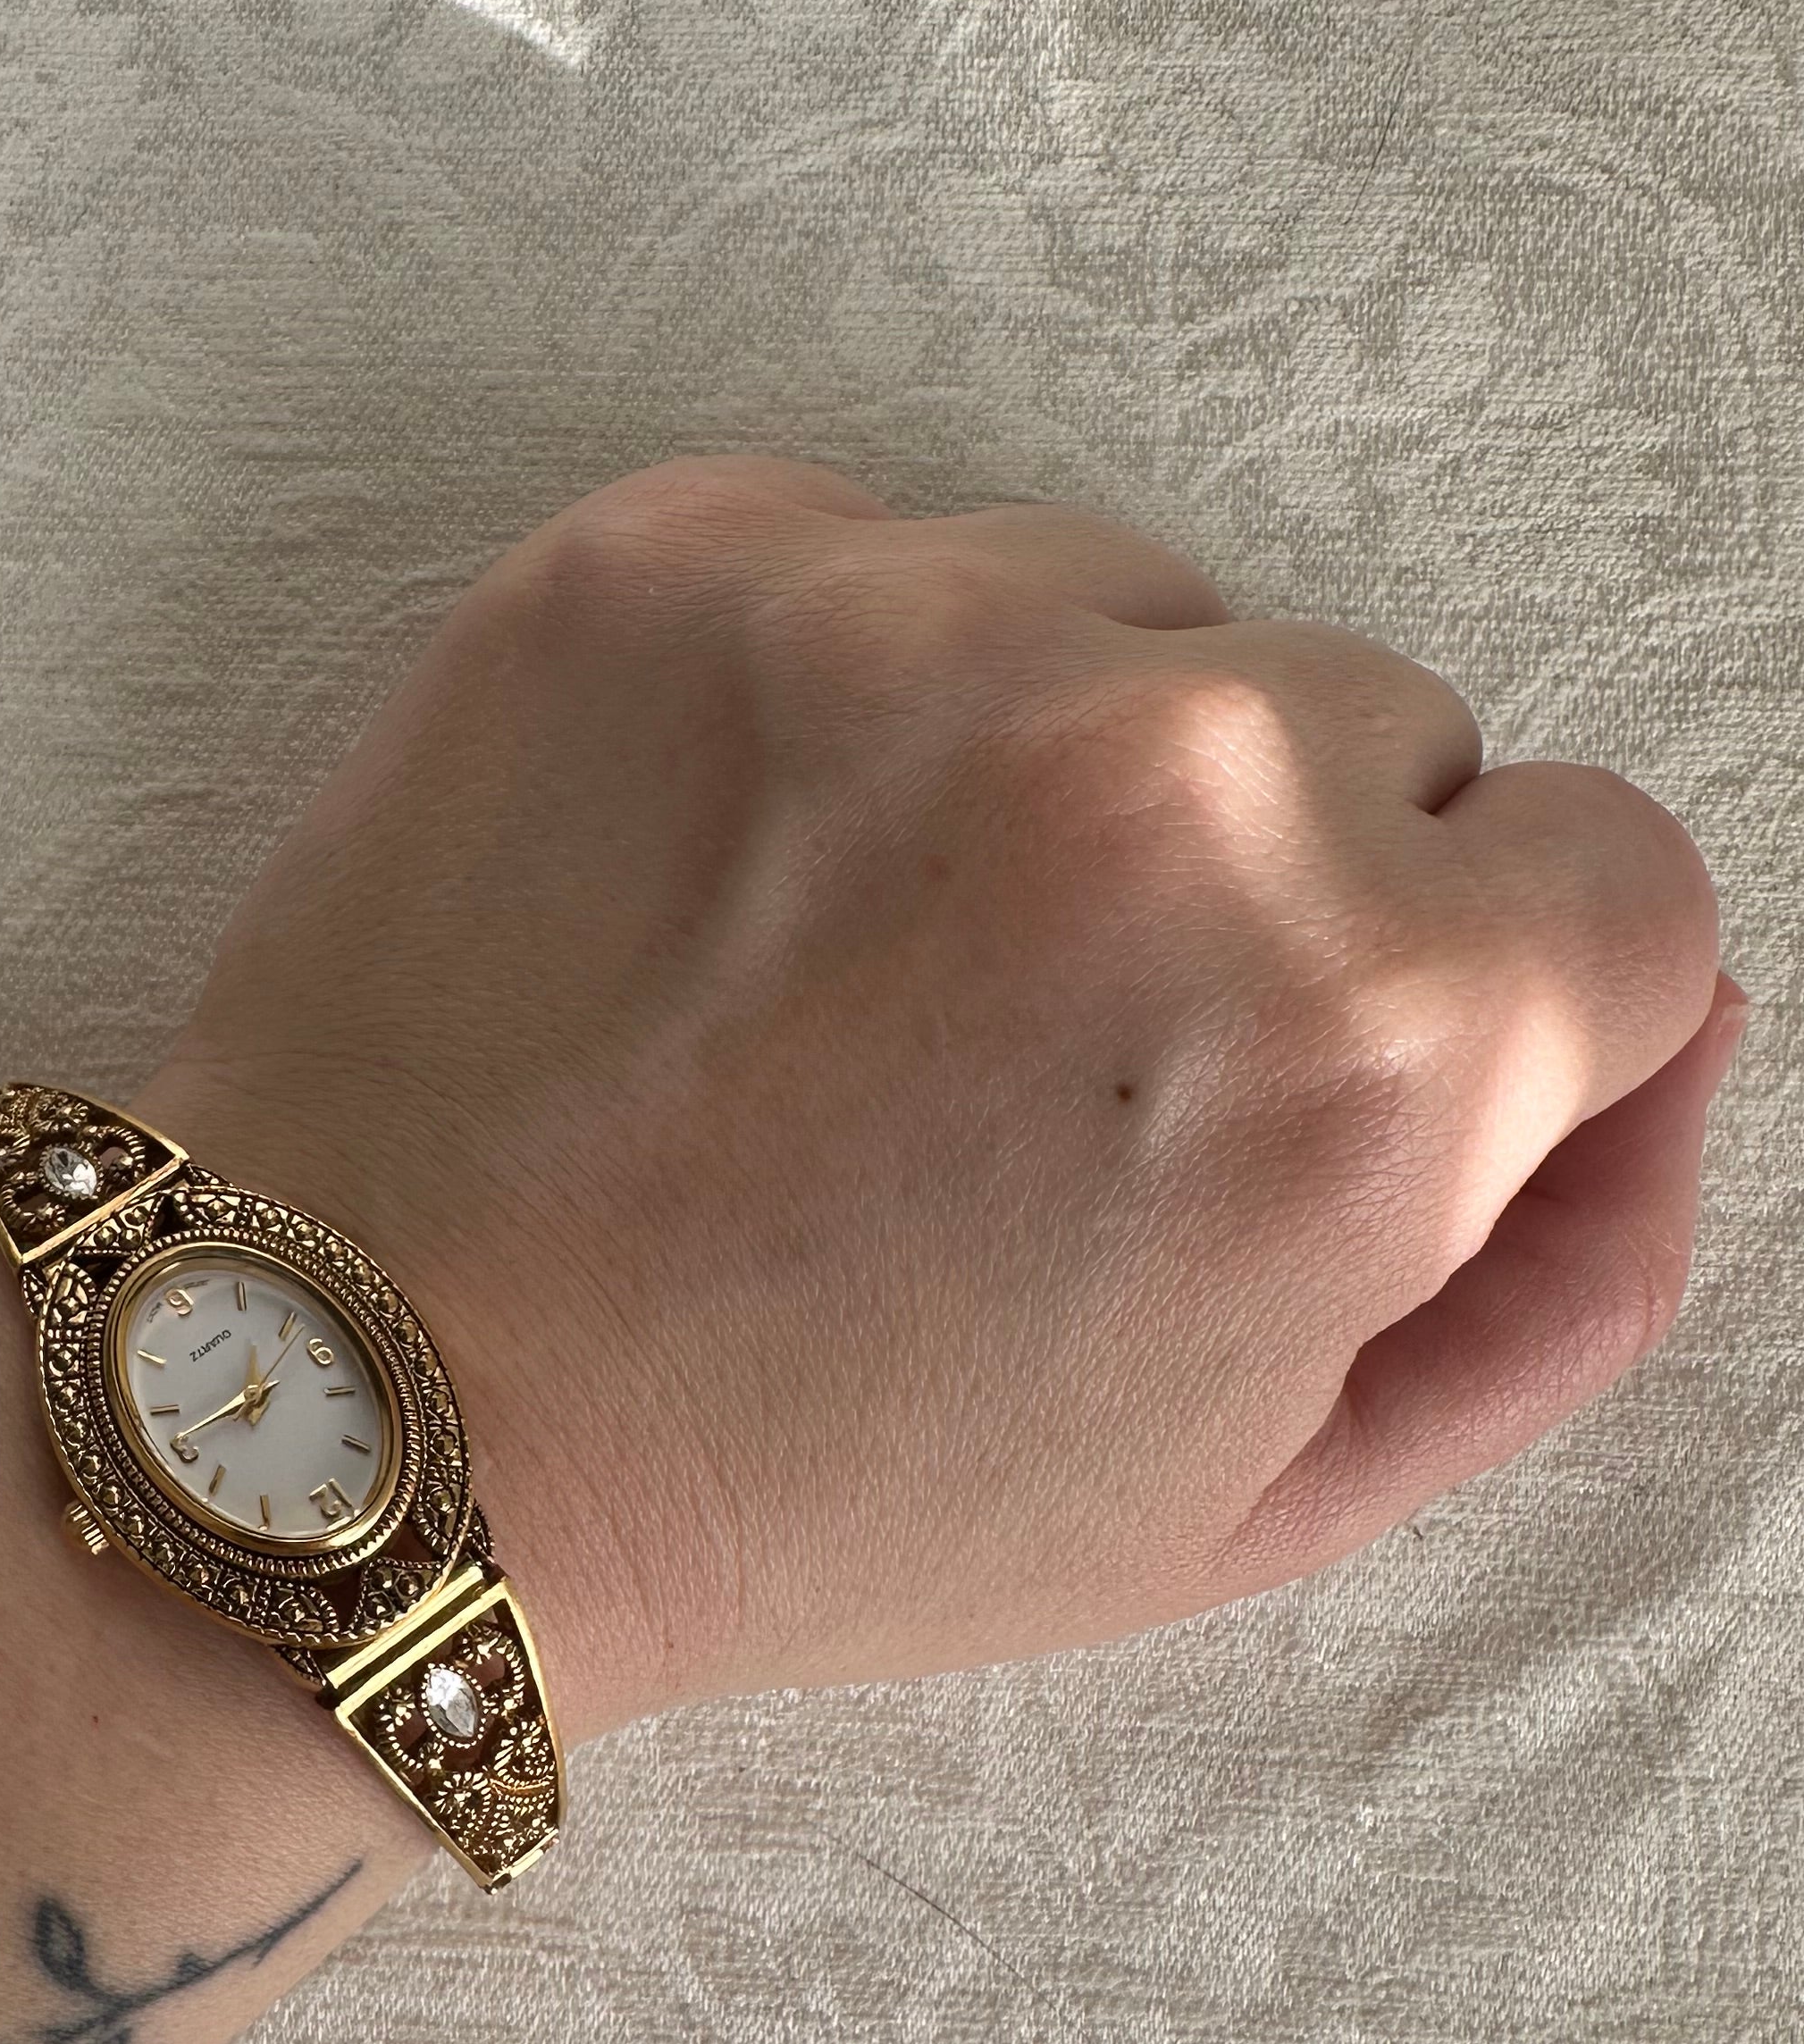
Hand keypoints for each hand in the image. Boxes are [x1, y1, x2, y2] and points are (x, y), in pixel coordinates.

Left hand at [137, 460, 1735, 1739]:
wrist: (370, 1417)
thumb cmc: (814, 1491)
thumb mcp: (1260, 1494)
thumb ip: (1560, 1265)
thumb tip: (1674, 1035)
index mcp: (1364, 1035)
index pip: (1617, 878)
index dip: (1472, 1012)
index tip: (1281, 1089)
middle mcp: (1171, 776)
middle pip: (1383, 724)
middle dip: (1268, 881)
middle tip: (1036, 1062)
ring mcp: (904, 624)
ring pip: (1142, 607)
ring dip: (1062, 757)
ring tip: (864, 971)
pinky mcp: (676, 550)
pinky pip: (897, 549)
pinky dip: (851, 687)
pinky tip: (736, 878)